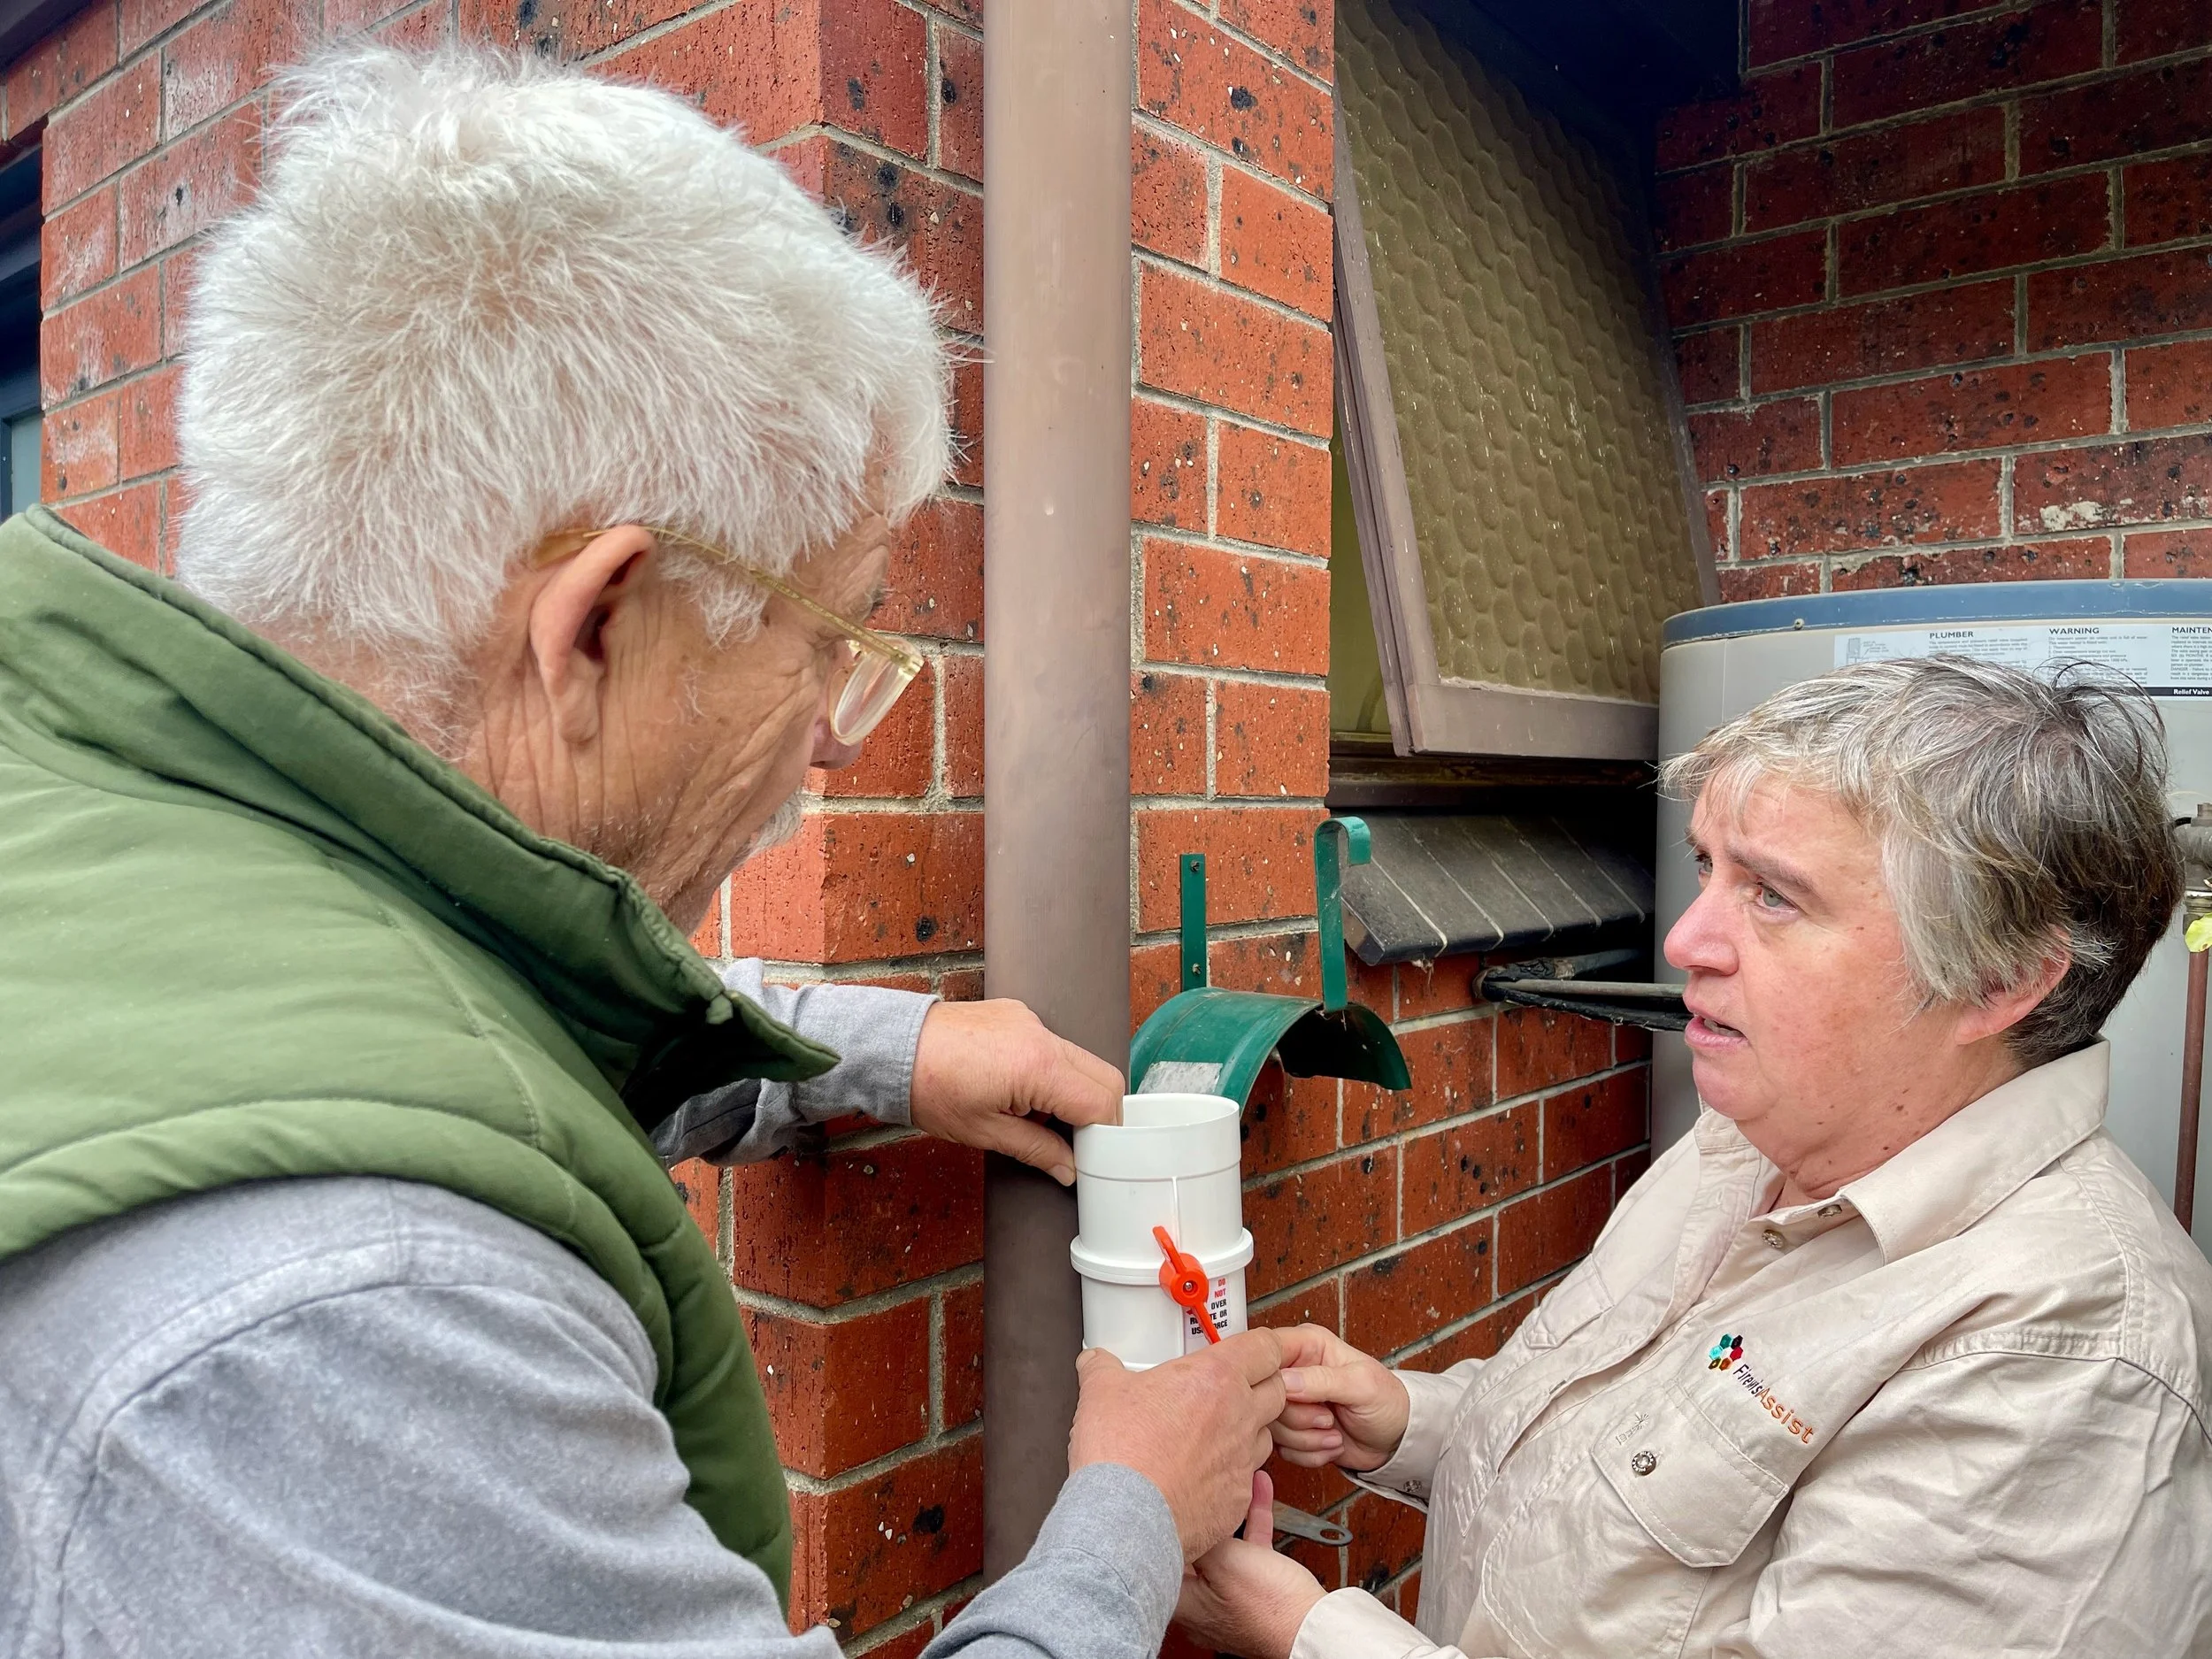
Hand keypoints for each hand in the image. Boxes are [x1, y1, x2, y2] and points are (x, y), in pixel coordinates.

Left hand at [909, 999, 1123, 1183]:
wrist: (891, 1047)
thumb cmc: (929, 1089)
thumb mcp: (985, 1132)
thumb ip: (1037, 1149)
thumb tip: (1068, 1168)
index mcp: (1038, 1067)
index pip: (1101, 1102)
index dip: (1102, 1136)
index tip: (1088, 1157)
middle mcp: (1042, 1036)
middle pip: (1104, 1077)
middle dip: (1099, 1113)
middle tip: (1076, 1142)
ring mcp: (1031, 1021)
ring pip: (1081, 1059)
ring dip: (1075, 1092)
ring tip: (1042, 1119)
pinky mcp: (1018, 1015)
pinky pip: (1054, 1044)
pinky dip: (1053, 1071)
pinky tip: (1023, 1091)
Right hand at [1070, 1328, 1286, 1561]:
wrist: (1125, 1521)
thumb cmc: (1120, 1455)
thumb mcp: (1100, 1392)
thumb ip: (1102, 1368)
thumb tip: (1096, 1361)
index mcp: (1216, 1378)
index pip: (1266, 1347)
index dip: (1263, 1345)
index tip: (1252, 1347)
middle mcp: (1240, 1416)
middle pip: (1277, 1390)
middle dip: (1262, 1385)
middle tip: (1233, 1388)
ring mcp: (1243, 1461)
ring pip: (1265, 1435)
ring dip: (1248, 1430)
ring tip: (1215, 1433)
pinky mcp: (1238, 1499)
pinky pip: (1246, 1479)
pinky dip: (1230, 1473)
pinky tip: (1203, 1475)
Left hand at [1176, 1470, 1325, 1658]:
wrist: (1312, 1627)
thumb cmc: (1269, 1608)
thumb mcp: (1226, 1562)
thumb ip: (1201, 1534)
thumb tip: (1182, 1511)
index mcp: (1184, 1604)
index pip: (1158, 1560)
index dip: (1159, 1528)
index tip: (1163, 1501)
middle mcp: (1201, 1604)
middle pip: (1190, 1551)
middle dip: (1196, 1516)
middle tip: (1195, 1487)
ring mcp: (1227, 1597)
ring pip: (1222, 1547)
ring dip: (1228, 1513)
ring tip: (1230, 1482)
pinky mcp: (1255, 1589)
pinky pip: (1249, 1550)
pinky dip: (1252, 1522)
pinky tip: (1260, 1492)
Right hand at [1271, 1325, 1409, 1472]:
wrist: (1397, 1440)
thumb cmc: (1388, 1402)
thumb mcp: (1362, 1384)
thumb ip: (1322, 1380)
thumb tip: (1284, 1380)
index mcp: (1308, 1346)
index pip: (1267, 1351)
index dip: (1272, 1376)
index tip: (1292, 1396)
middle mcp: (1295, 1372)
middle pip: (1266, 1396)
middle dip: (1299, 1418)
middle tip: (1327, 1419)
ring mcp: (1292, 1404)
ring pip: (1272, 1426)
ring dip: (1307, 1439)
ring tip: (1334, 1433)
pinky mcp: (1292, 1431)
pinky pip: (1282, 1448)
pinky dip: (1309, 1453)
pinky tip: (1330, 1444)